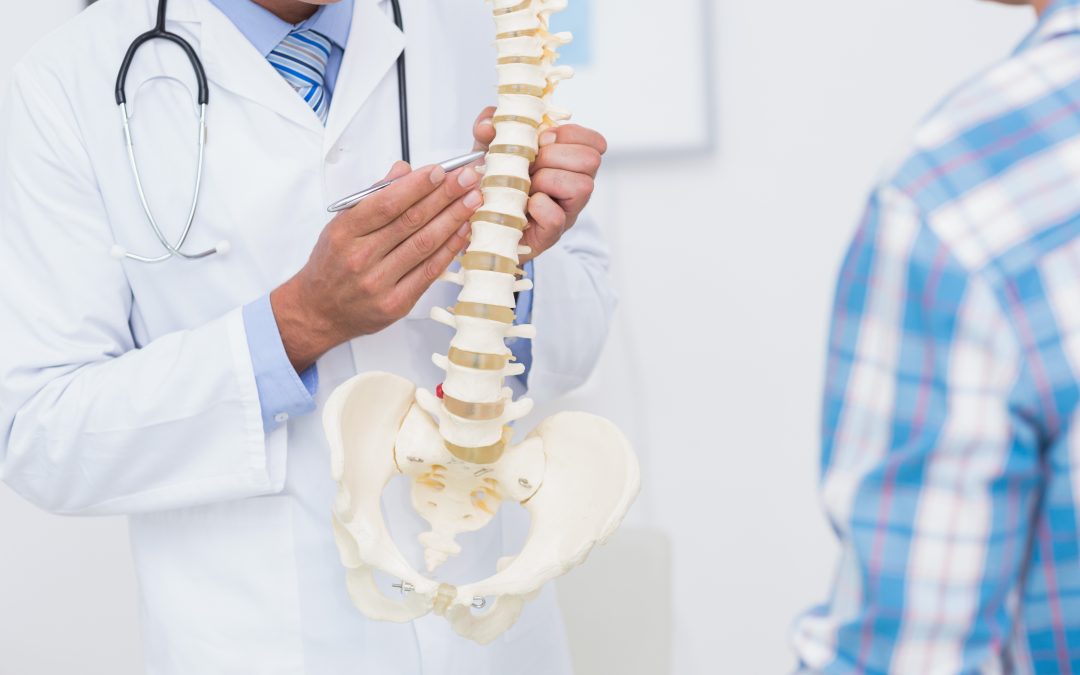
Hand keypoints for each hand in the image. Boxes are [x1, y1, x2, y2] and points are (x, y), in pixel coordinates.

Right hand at [271, 162, 482, 371]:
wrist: (318, 311)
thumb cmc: (331, 264)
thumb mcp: (341, 225)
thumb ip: (373, 197)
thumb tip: (403, 171)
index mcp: (344, 232)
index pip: (386, 204)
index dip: (417, 186)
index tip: (441, 171)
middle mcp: (360, 258)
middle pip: (411, 221)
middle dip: (445, 196)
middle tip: (468, 178)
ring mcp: (379, 283)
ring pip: (424, 245)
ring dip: (453, 219)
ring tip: (473, 200)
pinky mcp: (396, 304)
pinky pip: (429, 272)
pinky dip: (450, 250)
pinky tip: (464, 231)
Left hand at [472, 107, 606, 261]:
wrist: (481, 222)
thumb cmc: (494, 184)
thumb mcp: (489, 148)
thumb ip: (488, 128)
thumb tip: (488, 126)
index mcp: (568, 162)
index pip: (594, 142)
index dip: (568, 135)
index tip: (542, 140)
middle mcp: (575, 186)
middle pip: (591, 159)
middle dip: (555, 156)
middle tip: (531, 165)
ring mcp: (566, 212)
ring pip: (582, 186)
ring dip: (548, 179)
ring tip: (528, 186)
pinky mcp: (550, 234)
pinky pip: (556, 217)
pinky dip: (538, 207)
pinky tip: (525, 206)